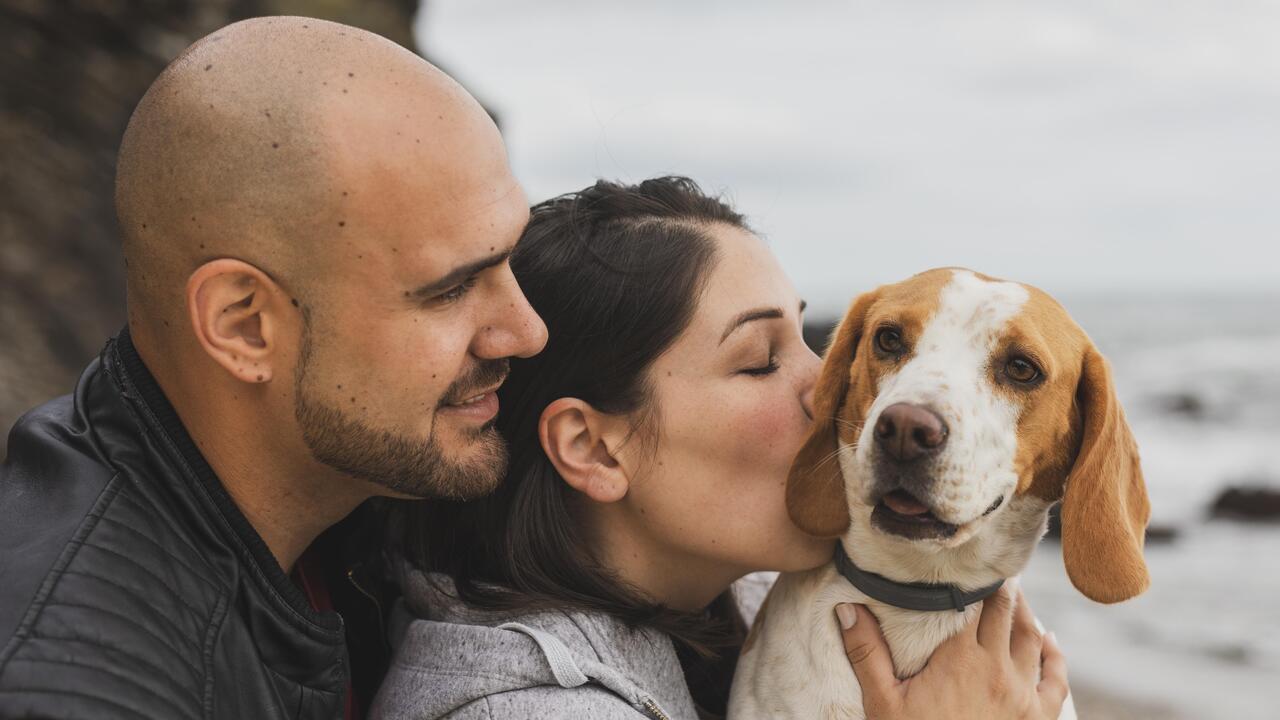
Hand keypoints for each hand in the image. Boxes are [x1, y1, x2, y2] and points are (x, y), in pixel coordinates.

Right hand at [835, 583, 1068, 718]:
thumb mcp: (883, 703)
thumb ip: (867, 653)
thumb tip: (847, 608)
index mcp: (959, 658)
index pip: (971, 603)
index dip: (971, 580)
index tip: (969, 562)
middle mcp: (997, 668)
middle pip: (1004, 613)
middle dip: (1000, 589)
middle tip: (994, 569)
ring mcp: (1022, 693)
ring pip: (1031, 638)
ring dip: (1025, 612)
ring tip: (1016, 594)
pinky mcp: (1038, 717)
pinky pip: (1055, 679)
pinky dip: (1055, 656)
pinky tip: (1050, 641)